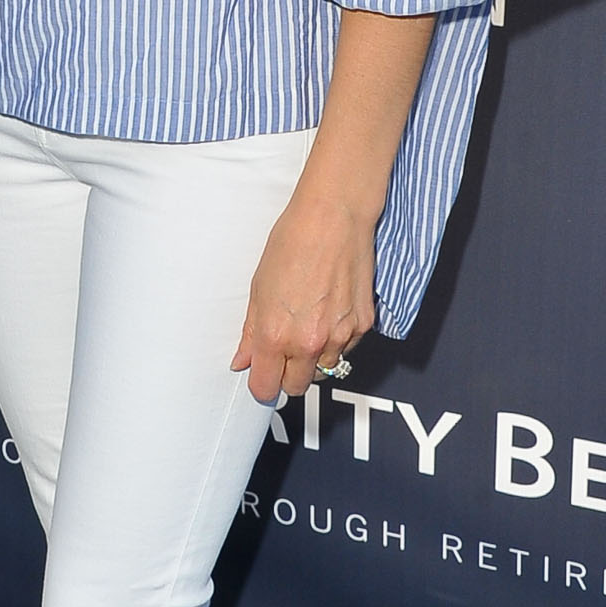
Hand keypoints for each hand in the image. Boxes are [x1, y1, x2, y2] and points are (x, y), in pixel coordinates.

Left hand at [230, 187, 373, 405]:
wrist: (333, 218)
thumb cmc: (292, 243)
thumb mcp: (258, 289)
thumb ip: (251, 333)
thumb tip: (242, 360)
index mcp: (276, 335)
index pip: (267, 388)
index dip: (261, 386)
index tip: (261, 378)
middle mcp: (310, 342)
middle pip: (297, 387)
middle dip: (288, 375)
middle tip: (283, 353)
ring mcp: (340, 336)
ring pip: (324, 370)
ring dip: (315, 359)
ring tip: (308, 325)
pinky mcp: (363, 325)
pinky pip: (346, 348)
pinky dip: (337, 339)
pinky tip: (328, 311)